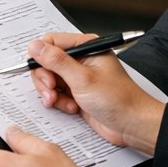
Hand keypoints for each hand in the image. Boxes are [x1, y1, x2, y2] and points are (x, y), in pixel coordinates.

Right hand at [25, 33, 164, 152]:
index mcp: (86, 47)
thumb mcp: (82, 78)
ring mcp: (78, 76)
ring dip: (52, 93)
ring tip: (64, 102)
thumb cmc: (118, 99)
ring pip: (49, 79)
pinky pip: (56, 93)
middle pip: (46, 62)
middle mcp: (81, 59)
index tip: (42, 72)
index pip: (51, 42)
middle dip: (45, 79)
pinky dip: (59, 102)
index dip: (41, 57)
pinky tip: (72, 108)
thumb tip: (35, 46)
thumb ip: (56, 61)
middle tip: (52, 90)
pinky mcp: (76, 92)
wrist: (132, 124)